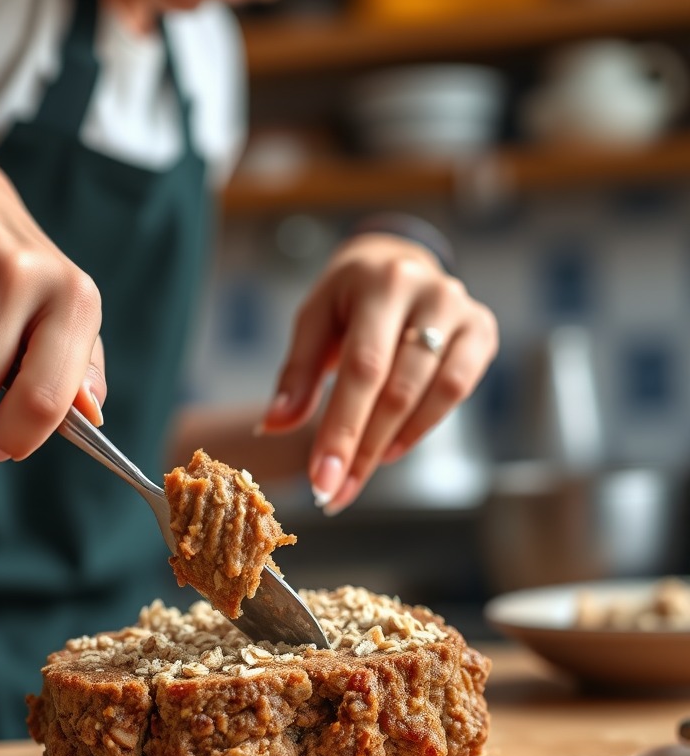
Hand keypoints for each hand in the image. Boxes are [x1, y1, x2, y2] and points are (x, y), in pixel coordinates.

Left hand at [259, 232, 497, 514]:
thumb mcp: (314, 320)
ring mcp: (464, 310)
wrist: (397, 261)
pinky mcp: (482, 331)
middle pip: (397, 388)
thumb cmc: (347, 298)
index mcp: (381, 282)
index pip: (362, 369)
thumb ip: (297, 373)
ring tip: (356, 475)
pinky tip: (390, 449)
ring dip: (391, 444)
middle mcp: (431, 292)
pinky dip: (422, 426)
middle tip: (334, 494)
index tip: (321, 481)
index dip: (342, 429)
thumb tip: (273, 425)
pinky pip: (458, 390)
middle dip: (361, 449)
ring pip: (433, 393)